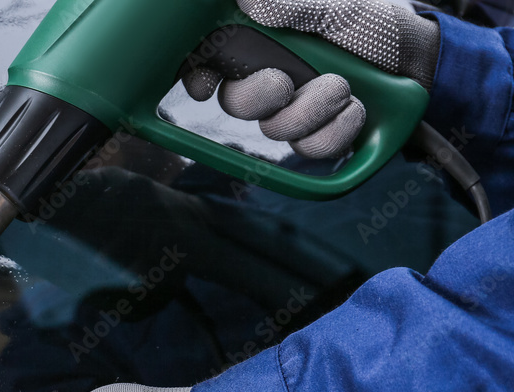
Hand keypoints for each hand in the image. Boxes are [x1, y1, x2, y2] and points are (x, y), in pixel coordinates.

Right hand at [183, 0, 439, 157]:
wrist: (420, 55)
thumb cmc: (373, 20)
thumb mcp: (331, 3)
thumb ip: (288, 5)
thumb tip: (245, 1)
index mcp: (264, 42)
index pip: (211, 64)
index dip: (199, 77)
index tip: (203, 84)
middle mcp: (273, 78)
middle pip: (235, 103)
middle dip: (260, 97)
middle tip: (284, 83)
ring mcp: (295, 110)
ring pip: (274, 130)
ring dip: (310, 111)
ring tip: (342, 87)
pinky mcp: (321, 136)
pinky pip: (311, 149)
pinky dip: (336, 130)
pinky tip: (355, 109)